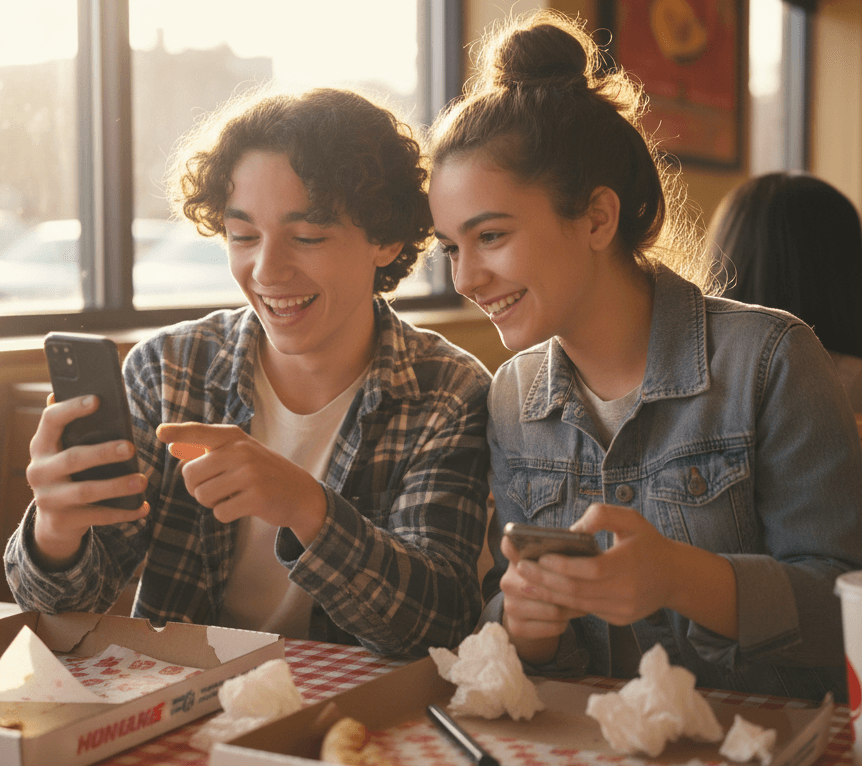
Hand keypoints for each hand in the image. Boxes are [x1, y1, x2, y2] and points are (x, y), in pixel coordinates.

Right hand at [27, 394, 148, 569]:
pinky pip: (97, 516)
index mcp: (41, 445)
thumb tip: (96, 395)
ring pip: (86, 491)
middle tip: (131, 448)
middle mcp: (39, 471)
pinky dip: (123, 513)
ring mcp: (48, 498)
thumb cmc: (71, 473)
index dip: (72, 408)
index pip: (51, 420)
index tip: (97, 400)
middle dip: (103, 453)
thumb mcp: (67, 450)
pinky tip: (143, 508)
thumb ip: (79, 429)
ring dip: (117, 486)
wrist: (55, 520)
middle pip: (73, 458)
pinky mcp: (62, 520)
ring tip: (143, 481)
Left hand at [155, 422, 326, 544]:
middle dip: (195, 487)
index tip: (160, 433)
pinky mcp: (255, 497)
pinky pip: (219, 512)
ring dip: (210, 502)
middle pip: (190, 474)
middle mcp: (241, 451)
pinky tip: (242, 506)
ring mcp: (249, 474)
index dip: (177, 432)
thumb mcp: (238, 454)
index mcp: (234, 437)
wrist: (299, 492)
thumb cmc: (262, 471)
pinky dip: (225, 514)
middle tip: (215, 487)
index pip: (199, 432)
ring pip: (202, 495)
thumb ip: (205, 450)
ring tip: (230, 496)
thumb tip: (172, 448)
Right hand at [497, 533, 587, 663]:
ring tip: (583, 602)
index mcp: (515, 560)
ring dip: (572, 607)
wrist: (534, 615)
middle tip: (588, 587)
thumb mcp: (550, 563)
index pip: (510, 548)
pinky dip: (566, 622)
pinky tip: (569, 615)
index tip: (521, 541)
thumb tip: (576, 534)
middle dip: (568, 588)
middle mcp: (507, 581)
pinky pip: (553, 626)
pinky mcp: (516, 627)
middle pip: (541, 584)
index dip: (514, 545)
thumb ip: (556, 550)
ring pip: (552, 609)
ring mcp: (510, 605)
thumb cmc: (549, 581)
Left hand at [510, 503, 737, 637]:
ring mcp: (623, 609)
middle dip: (545, 580)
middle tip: (521, 567)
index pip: (591, 570)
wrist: (675, 576)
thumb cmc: (647, 542)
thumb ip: (602, 515)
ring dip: (548, 593)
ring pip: (578, 604)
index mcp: (630, 563)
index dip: (564, 565)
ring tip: (525, 580)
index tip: (541, 555)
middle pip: (578, 590)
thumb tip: (573, 530)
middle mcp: (627, 591)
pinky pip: (586, 611)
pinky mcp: (618, 619)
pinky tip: (544, 591)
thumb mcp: (631, 518)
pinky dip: (563, 602)